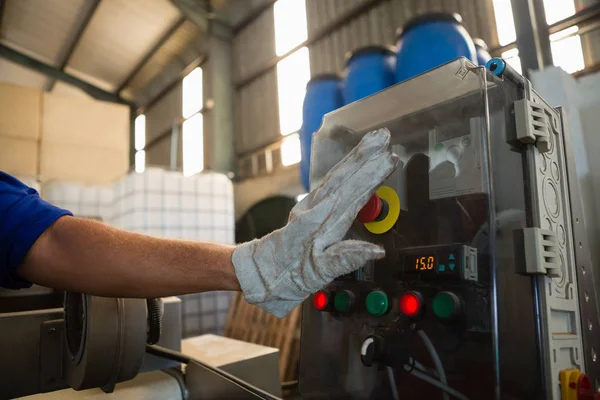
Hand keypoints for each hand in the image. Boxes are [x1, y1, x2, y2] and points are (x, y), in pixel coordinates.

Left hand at [232, 128, 399, 316]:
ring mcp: (310, 207)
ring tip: (373, 141)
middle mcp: (316, 210)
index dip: (373, 176)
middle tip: (384, 137)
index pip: (354, 195)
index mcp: (322, 225)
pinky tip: (351, 164)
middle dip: (365, 157)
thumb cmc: (287, 277)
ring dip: (355, 158)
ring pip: (336, 177)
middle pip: (345, 178)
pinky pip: (329, 183)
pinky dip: (343, 170)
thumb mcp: (317, 275)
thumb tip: (375, 250)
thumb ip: (345, 259)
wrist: (259, 274)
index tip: (389, 159)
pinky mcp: (307, 209)